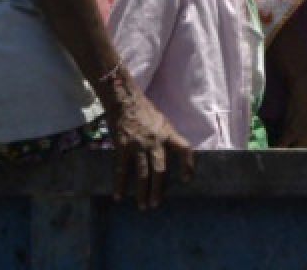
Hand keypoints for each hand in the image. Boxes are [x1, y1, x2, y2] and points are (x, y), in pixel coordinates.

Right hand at [106, 86, 193, 209]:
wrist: (125, 101)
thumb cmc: (144, 111)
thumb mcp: (162, 121)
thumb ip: (166, 137)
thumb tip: (172, 153)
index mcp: (168, 133)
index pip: (184, 149)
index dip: (188, 164)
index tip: (187, 179)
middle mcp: (155, 140)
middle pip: (160, 169)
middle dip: (158, 189)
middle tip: (156, 204)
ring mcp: (138, 144)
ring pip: (142, 173)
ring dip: (142, 191)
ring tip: (142, 205)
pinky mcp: (122, 146)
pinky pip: (121, 169)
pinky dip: (120, 184)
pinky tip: (119, 195)